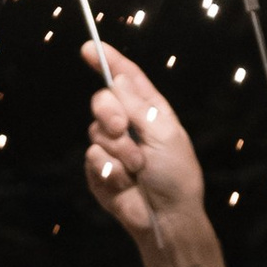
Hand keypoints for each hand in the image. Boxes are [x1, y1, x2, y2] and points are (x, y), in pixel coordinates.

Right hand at [83, 49, 208, 246]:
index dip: (109, 61)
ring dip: (118, 150)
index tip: (90, 48)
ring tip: (137, 168)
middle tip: (122, 128)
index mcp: (149, 110)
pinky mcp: (99, 171)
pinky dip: (108, 168)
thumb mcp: (165, 134)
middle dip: (109, 110)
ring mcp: (111, 148)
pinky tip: (123, 181)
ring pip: (96, 131)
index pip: (126, 78)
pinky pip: (92, 157)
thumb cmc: (176, 175)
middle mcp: (128, 124)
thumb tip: (118, 78)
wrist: (166, 218)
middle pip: (103, 100)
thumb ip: (139, 107)